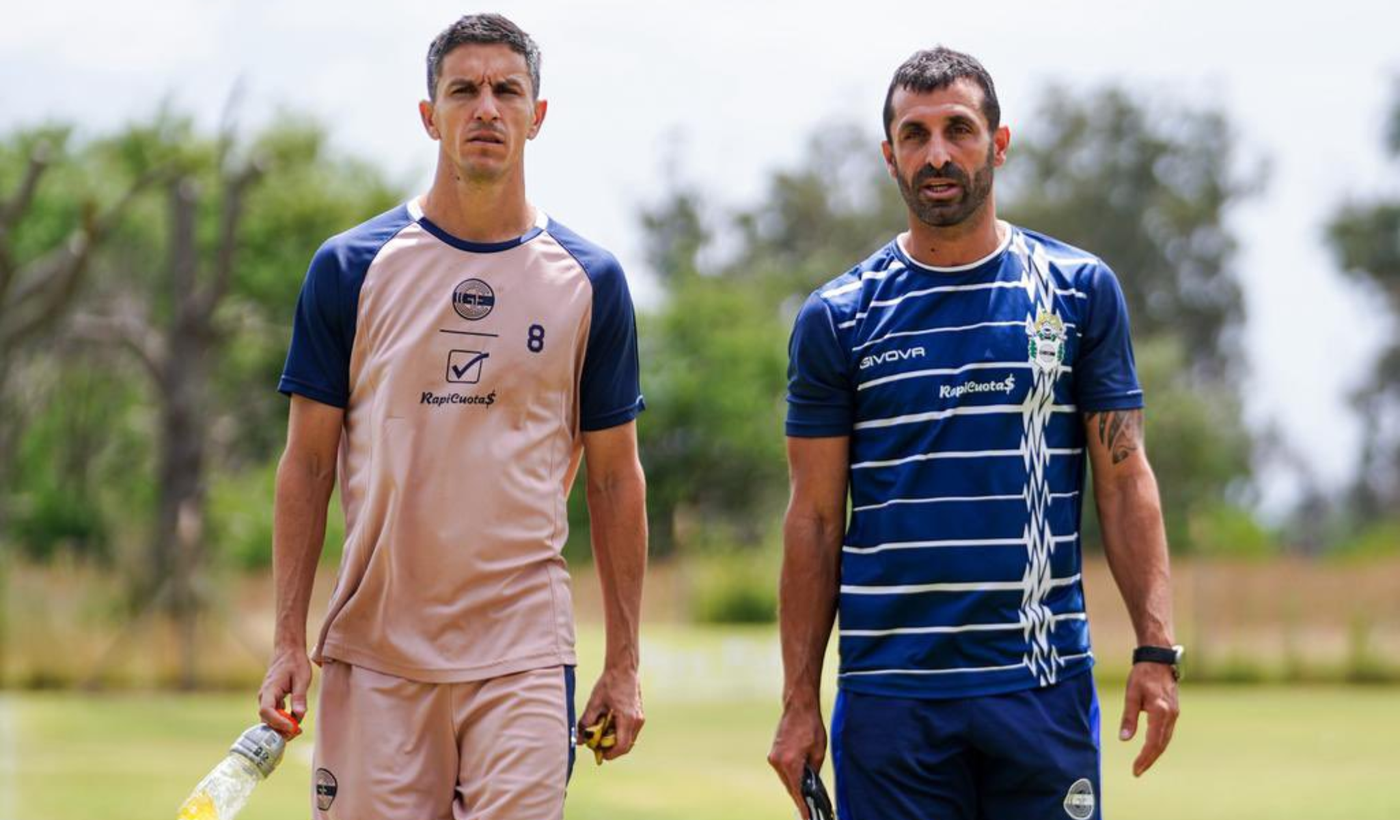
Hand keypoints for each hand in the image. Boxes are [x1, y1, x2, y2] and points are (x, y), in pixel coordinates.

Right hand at [258, 645, 311, 736]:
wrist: (288, 651)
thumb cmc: (295, 662)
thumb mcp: (302, 678)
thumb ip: (300, 697)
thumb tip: (300, 715)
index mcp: (269, 689)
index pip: (266, 711)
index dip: (278, 722)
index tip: (292, 727)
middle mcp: (264, 696)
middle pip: (267, 720)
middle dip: (280, 729)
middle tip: (297, 732)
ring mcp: (267, 699)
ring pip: (270, 720)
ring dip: (282, 728)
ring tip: (297, 730)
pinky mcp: (272, 701)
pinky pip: (274, 715)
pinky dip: (283, 721)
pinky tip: (295, 722)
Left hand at [578, 666, 643, 760]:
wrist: (623, 668)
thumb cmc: (609, 683)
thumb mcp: (594, 703)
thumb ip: (586, 722)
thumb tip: (579, 738)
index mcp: (627, 719)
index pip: (622, 746)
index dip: (610, 754)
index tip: (599, 754)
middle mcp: (637, 721)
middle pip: (626, 746)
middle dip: (611, 749)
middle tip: (597, 745)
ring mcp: (640, 718)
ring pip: (629, 739)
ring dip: (615, 740)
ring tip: (601, 732)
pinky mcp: (638, 714)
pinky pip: (630, 731)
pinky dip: (620, 733)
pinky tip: (608, 723)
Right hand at [768, 701, 825, 819]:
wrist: (798, 707)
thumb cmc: (811, 727)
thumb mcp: (819, 751)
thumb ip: (813, 771)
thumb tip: (811, 784)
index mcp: (790, 763)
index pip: (796, 792)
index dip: (802, 807)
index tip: (807, 817)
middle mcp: (778, 762)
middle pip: (790, 786)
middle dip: (799, 797)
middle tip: (810, 810)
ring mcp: (774, 757)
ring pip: (786, 779)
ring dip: (795, 786)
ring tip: (806, 796)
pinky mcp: (773, 753)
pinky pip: (783, 771)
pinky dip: (791, 776)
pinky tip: (799, 780)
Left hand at [1119, 661, 1178, 775]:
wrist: (1159, 659)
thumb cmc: (1143, 674)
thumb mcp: (1131, 694)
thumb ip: (1128, 718)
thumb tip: (1124, 739)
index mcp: (1160, 711)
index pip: (1153, 742)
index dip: (1145, 758)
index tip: (1136, 769)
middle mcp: (1171, 715)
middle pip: (1161, 744)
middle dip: (1149, 759)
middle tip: (1137, 771)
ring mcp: (1175, 714)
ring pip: (1165, 739)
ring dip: (1155, 752)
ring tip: (1143, 763)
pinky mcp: (1174, 711)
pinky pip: (1167, 732)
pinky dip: (1159, 742)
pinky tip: (1151, 748)